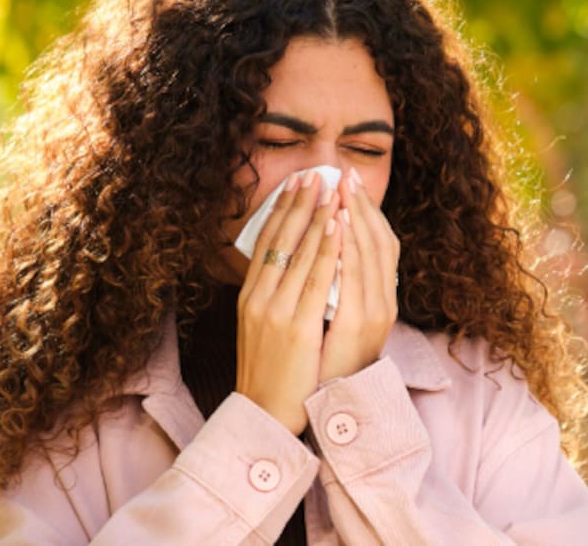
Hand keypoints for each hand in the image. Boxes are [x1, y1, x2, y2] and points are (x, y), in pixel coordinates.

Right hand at [236, 171, 341, 434]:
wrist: (265, 414)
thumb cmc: (270, 372)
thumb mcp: (263, 328)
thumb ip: (274, 297)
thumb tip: (290, 267)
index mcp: (250, 296)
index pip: (266, 242)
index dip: (281, 210)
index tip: (297, 184)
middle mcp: (258, 298)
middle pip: (280, 239)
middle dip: (300, 203)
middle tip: (316, 172)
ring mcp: (275, 311)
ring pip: (299, 252)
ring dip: (317, 216)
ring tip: (331, 187)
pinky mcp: (295, 327)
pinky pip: (315, 278)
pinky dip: (326, 248)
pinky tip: (337, 226)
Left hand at [319, 167, 399, 383]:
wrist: (312, 410)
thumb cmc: (320, 367)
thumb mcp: (335, 324)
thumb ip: (339, 290)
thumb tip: (329, 253)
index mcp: (379, 302)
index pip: (381, 245)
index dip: (368, 213)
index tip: (351, 184)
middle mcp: (381, 305)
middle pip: (377, 243)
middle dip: (360, 206)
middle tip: (345, 173)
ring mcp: (370, 314)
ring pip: (364, 254)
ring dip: (351, 218)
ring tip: (338, 188)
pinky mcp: (345, 324)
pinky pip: (345, 275)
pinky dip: (340, 246)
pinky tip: (333, 224)